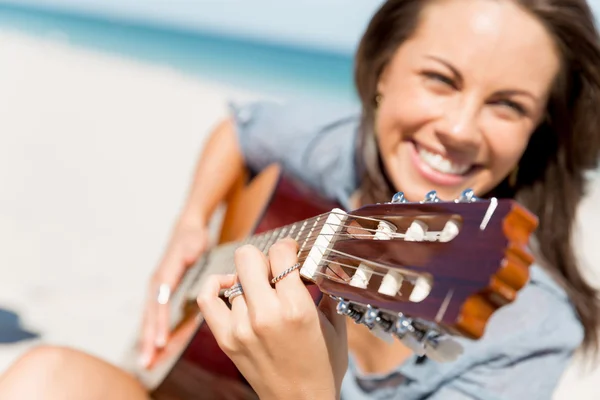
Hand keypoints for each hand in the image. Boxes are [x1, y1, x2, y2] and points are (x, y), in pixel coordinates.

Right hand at [140, 219, 208, 367]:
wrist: (188, 230)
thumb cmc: (191, 239)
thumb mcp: (191, 244)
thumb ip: (186, 255)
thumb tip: (182, 263)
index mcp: (163, 277)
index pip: (160, 305)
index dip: (161, 324)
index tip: (160, 343)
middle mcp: (156, 287)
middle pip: (151, 317)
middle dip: (148, 340)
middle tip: (147, 362)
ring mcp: (158, 292)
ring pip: (152, 321)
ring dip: (149, 341)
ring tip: (147, 363)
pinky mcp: (164, 295)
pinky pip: (159, 318)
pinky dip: (158, 333)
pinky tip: (159, 350)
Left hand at [197, 238, 347, 399]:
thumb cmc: (322, 366)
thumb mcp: (335, 325)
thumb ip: (324, 291)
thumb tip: (314, 266)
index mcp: (296, 308)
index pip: (280, 253)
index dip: (287, 246)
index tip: (291, 251)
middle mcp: (265, 314)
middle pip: (248, 257)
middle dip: (264, 257)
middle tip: (274, 270)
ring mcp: (241, 327)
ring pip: (234, 277)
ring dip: (249, 279)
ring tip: (261, 290)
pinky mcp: (226, 339)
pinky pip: (207, 298)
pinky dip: (215, 285)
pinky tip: (231, 286)